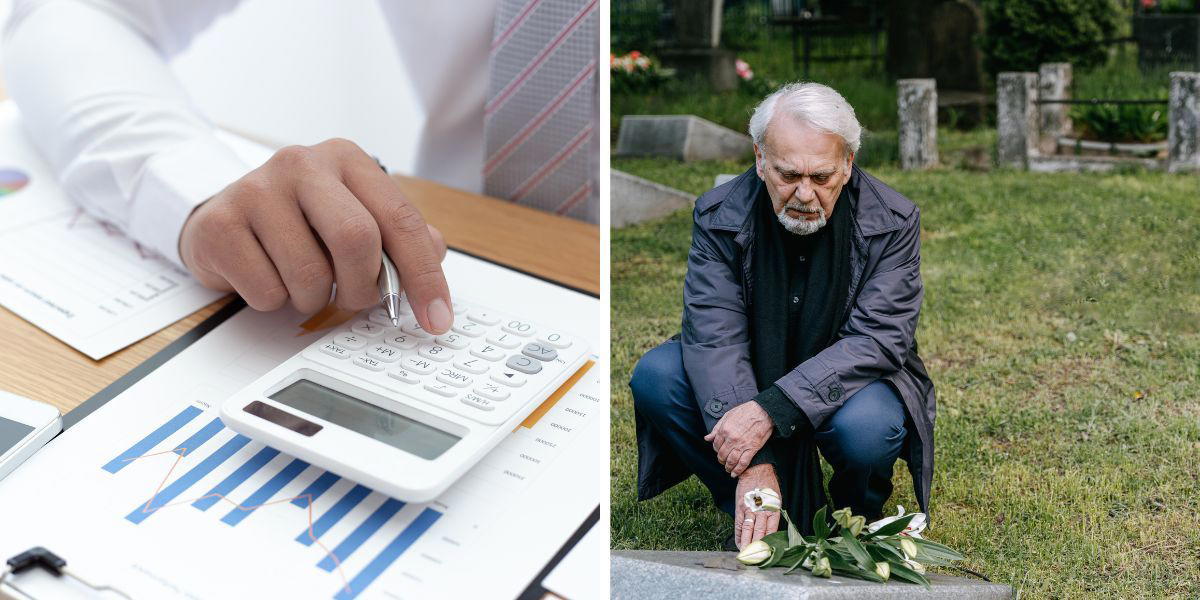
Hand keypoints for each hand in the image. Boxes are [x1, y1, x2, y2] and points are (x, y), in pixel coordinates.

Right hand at [180, 139, 451, 332]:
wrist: (222, 216)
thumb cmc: (299, 221)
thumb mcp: (353, 216)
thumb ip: (399, 235)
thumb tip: (436, 254)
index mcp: (346, 159)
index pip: (400, 220)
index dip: (424, 276)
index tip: (437, 318)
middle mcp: (302, 164)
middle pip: (355, 239)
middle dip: (363, 287)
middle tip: (356, 300)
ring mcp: (256, 189)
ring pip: (309, 275)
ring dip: (315, 298)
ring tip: (302, 281)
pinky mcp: (220, 223)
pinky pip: (267, 291)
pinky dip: (275, 301)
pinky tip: (267, 276)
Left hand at [703, 401, 772, 477]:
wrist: (763, 411)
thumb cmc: (746, 411)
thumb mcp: (728, 416)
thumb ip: (717, 428)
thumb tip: (707, 437)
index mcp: (724, 430)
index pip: (715, 445)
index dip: (716, 450)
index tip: (718, 451)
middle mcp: (731, 439)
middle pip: (722, 455)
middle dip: (721, 460)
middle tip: (722, 461)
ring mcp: (741, 445)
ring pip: (731, 461)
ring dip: (728, 467)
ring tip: (728, 469)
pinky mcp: (752, 449)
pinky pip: (743, 463)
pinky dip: (738, 470)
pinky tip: (735, 473)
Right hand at [734, 464, 780, 548]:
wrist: (755, 470)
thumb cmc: (769, 485)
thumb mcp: (777, 499)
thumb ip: (774, 515)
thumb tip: (772, 533)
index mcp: (773, 508)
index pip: (771, 530)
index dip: (768, 543)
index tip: (767, 554)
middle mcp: (761, 509)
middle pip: (759, 532)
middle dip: (757, 547)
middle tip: (755, 560)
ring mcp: (749, 508)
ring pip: (747, 530)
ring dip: (746, 544)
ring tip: (745, 555)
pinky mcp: (740, 507)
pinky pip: (738, 524)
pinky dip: (738, 535)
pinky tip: (739, 544)